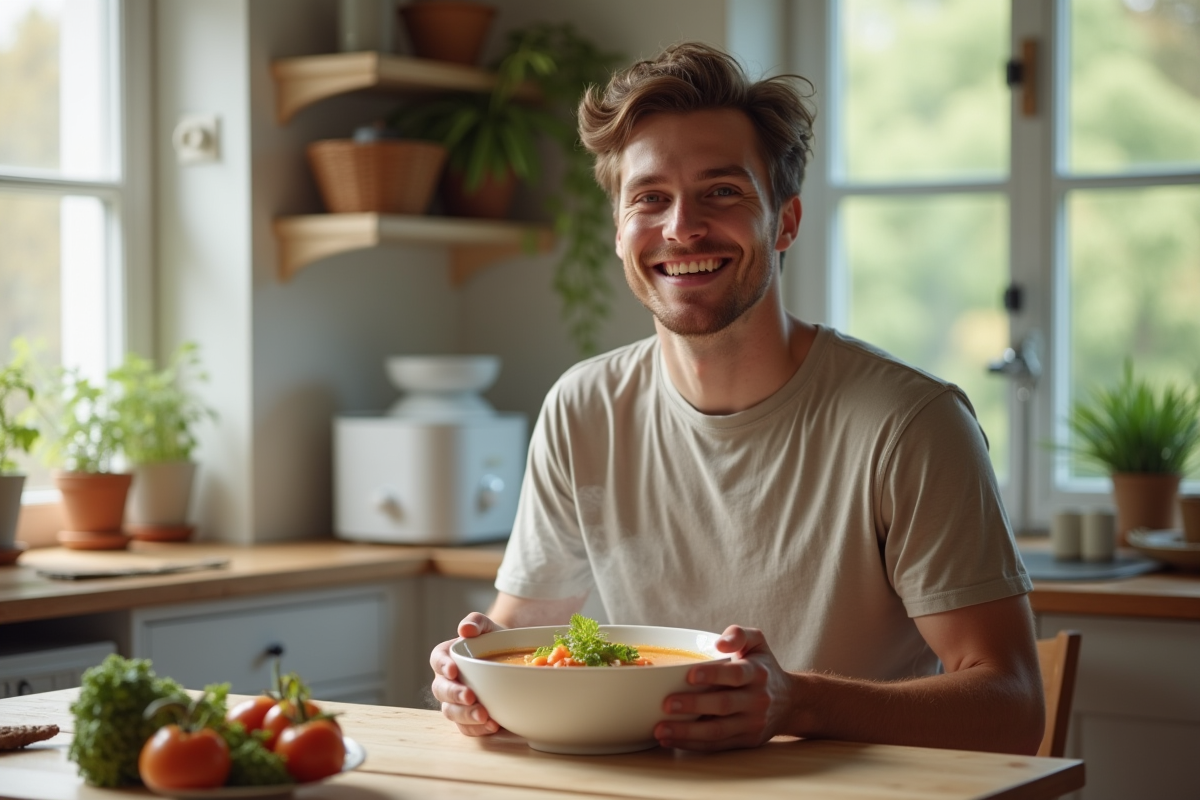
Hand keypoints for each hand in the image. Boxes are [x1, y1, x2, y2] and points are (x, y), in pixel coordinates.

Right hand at [429, 613, 504, 735]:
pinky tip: (493, 726)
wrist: (510, 660)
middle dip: (454, 695)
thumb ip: (476, 622)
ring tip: (484, 716)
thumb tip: (465, 629)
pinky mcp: (468, 718)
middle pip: (441, 690)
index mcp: (446, 657)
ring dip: (465, 715)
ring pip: (452, 712)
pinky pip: (467, 728)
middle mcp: (447, 681)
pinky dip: (477, 729)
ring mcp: (456, 702)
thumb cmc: (494, 640)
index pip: (437, 660)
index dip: (442, 666)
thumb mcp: (488, 627)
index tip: (453, 670)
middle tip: (470, 696)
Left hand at [654, 625, 796, 750]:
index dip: (713, 675)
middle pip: (724, 705)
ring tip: (661, 729)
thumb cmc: (763, 667)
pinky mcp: (746, 741)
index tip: (689, 675)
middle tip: (667, 704)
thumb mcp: (757, 643)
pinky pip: (718, 745)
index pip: (736, 674)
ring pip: (718, 731)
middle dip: (694, 705)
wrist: (790, 702)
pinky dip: (693, 744)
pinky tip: (671, 740)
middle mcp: (757, 700)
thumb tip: (720, 643)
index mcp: (757, 673)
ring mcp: (752, 723)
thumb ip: (738, 634)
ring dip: (687, 732)